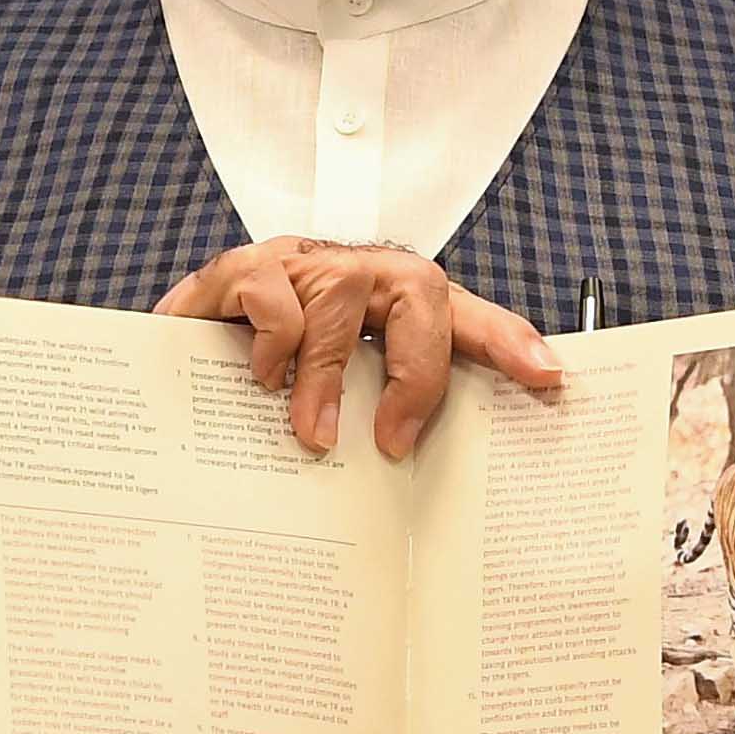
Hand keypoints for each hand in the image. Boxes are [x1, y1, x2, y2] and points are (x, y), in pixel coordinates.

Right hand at [154, 239, 561, 459]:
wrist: (184, 338)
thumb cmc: (277, 371)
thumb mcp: (342, 395)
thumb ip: (386, 419)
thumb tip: (424, 471)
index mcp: (396, 305)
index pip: (467, 315)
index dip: (510, 339)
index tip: (549, 376)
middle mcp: (358, 273)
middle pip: (419, 291)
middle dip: (413, 372)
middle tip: (391, 444)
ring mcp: (302, 262)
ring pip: (342, 292)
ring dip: (328, 372)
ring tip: (312, 432)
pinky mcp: (243, 267)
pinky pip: (271, 290)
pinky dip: (271, 340)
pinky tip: (260, 378)